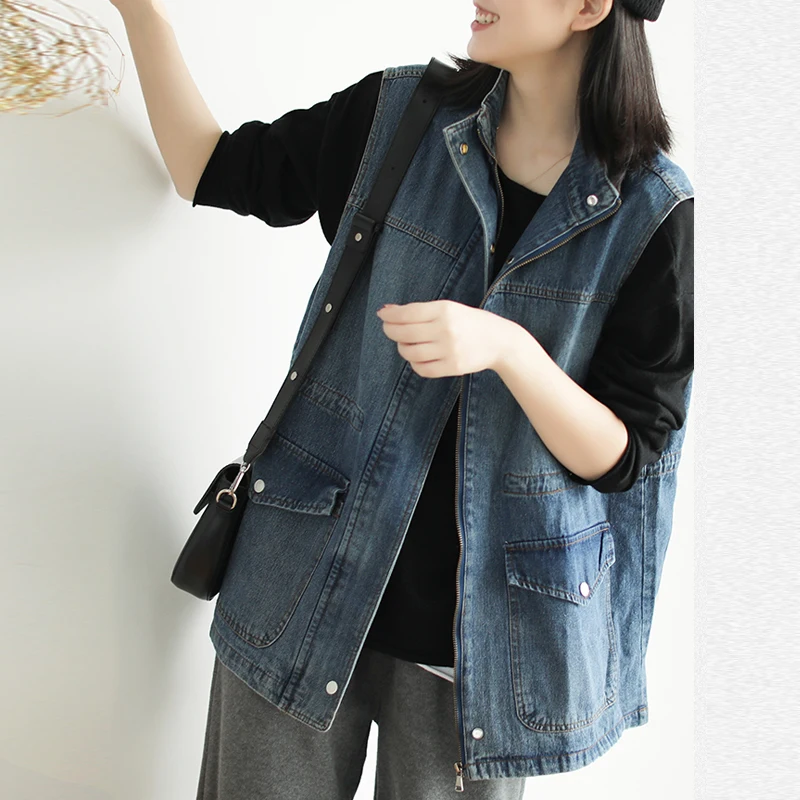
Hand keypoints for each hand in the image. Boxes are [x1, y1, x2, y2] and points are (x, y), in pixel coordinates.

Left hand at [376, 300, 515, 377]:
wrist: (501, 341)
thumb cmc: (472, 322)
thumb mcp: (450, 308)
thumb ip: (422, 311)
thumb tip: (390, 310)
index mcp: (445, 310)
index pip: (408, 313)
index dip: (390, 315)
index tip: (382, 314)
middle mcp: (446, 330)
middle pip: (405, 333)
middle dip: (390, 330)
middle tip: (388, 328)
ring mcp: (449, 350)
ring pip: (410, 353)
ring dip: (402, 348)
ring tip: (405, 343)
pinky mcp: (452, 367)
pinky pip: (422, 369)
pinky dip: (414, 363)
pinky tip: (417, 357)